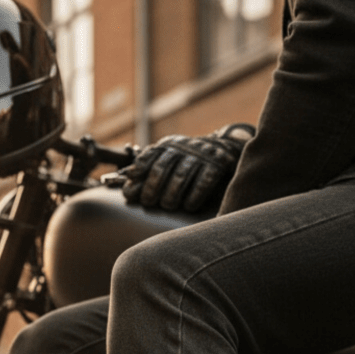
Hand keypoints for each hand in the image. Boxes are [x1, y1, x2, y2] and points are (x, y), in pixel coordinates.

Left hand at [119, 124, 254, 211]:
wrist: (227, 149)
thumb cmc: (191, 163)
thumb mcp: (170, 163)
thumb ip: (148, 175)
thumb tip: (127, 190)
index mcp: (168, 146)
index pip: (149, 156)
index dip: (138, 171)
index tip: (130, 188)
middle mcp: (183, 147)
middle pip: (162, 167)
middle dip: (152, 187)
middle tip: (149, 202)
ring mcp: (201, 154)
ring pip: (181, 175)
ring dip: (172, 194)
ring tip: (168, 206)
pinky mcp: (218, 162)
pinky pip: (204, 180)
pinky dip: (195, 195)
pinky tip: (189, 207)